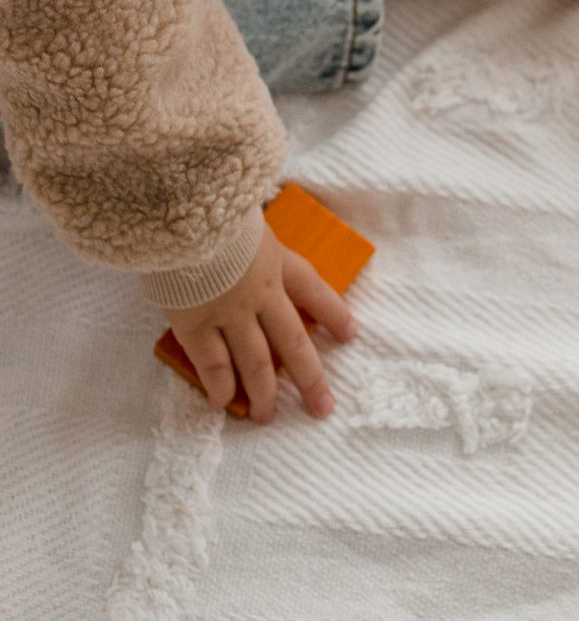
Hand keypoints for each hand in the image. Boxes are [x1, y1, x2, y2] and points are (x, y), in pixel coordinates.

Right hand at [162, 225, 356, 419]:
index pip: (314, 291)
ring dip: (264, 392)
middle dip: (310, 377)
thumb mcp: (247, 214)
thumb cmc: (213, 204)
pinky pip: (211, 361)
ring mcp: (229, 311)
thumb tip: (250, 230)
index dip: (333, 313)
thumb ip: (254, 233)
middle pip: (293, 341)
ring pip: (255, 360)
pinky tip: (223, 403)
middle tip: (322, 406)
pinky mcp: (194, 322)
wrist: (184, 212)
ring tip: (266, 416)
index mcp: (276, 260)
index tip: (351, 334)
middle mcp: (260, 293)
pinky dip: (219, 384)